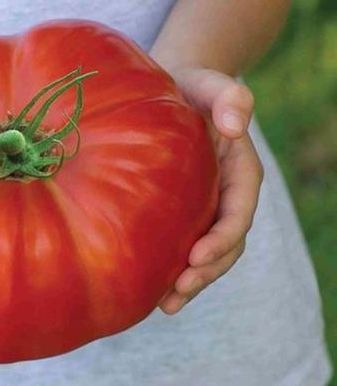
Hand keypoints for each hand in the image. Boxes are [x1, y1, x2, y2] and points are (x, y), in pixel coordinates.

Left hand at [158, 68, 263, 313]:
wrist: (170, 90)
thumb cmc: (189, 86)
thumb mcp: (209, 83)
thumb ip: (229, 97)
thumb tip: (236, 124)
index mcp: (239, 171)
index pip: (238, 212)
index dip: (222, 238)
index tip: (196, 256)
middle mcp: (225, 195)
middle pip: (225, 244)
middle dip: (204, 272)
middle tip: (176, 294)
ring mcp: (205, 206)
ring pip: (205, 253)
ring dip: (189, 281)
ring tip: (165, 304)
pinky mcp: (181, 212)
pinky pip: (182, 246)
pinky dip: (171, 269)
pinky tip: (150, 289)